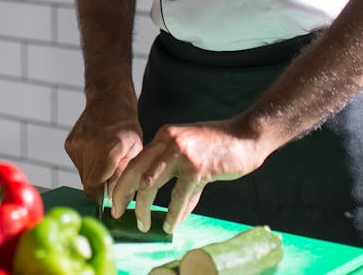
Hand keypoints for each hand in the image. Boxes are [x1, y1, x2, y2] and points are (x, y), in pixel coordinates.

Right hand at [64, 96, 143, 200]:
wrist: (108, 100)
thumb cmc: (126, 126)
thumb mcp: (135, 150)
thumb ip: (124, 175)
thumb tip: (117, 201)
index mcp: (110, 149)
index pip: (94, 186)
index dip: (100, 197)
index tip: (107, 198)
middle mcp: (90, 146)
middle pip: (88, 183)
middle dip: (99, 186)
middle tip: (110, 177)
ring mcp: (77, 144)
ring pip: (82, 174)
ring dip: (93, 174)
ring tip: (104, 159)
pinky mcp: (69, 143)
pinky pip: (78, 164)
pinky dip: (87, 164)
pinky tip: (95, 150)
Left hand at [109, 120, 271, 233]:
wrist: (246, 136)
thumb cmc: (218, 146)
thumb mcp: (188, 151)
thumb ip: (174, 170)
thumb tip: (166, 204)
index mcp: (163, 136)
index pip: (135, 161)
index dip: (122, 182)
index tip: (116, 200)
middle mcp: (168, 141)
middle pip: (135, 171)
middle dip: (122, 195)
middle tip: (118, 213)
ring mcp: (181, 154)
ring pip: (150, 184)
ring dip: (144, 208)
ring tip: (144, 224)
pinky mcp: (197, 168)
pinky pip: (179, 196)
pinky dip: (173, 214)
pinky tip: (169, 226)